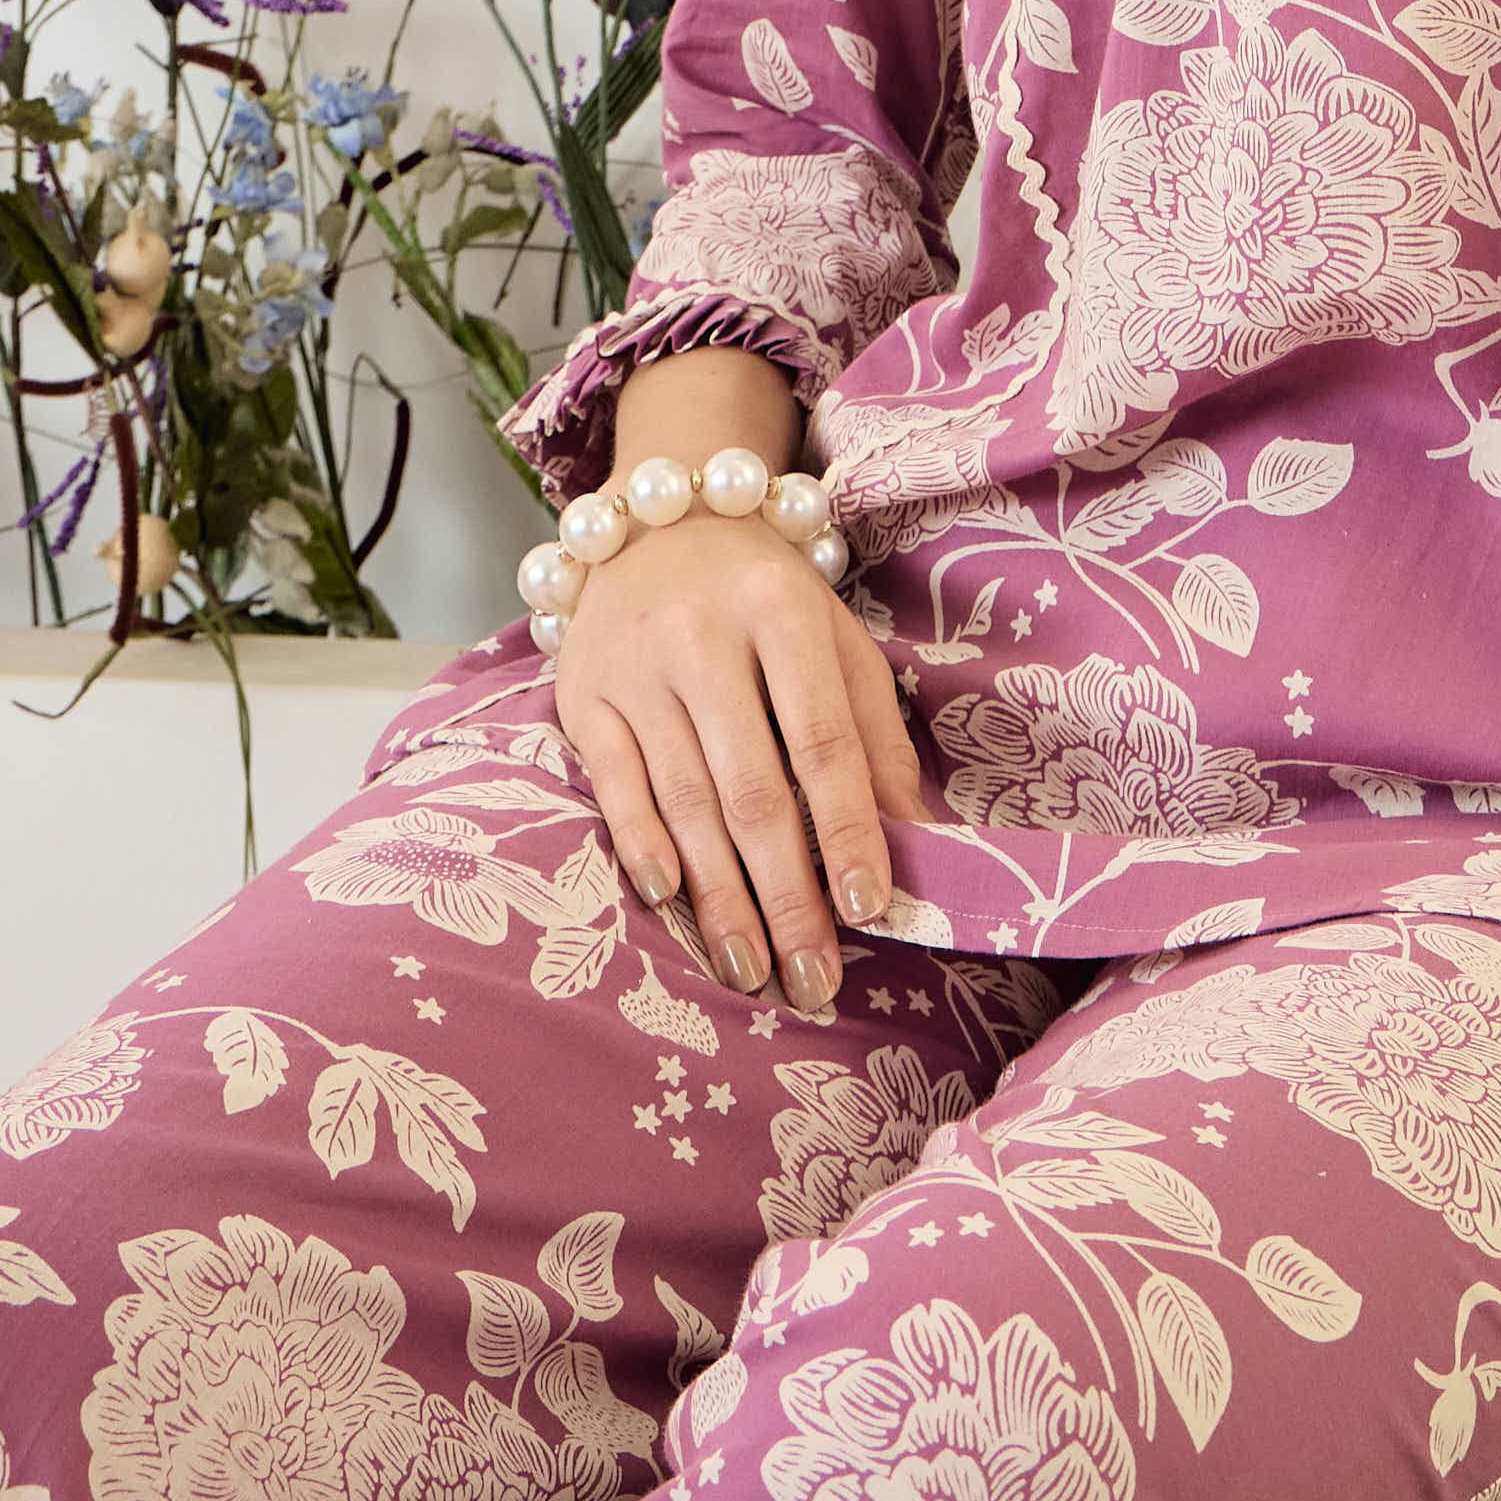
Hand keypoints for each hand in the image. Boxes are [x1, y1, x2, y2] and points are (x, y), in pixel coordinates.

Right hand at [552, 514, 929, 1014]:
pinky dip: (642, 846)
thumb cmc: (768, 599)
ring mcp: (636, 666)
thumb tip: (917, 838)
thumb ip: (875, 736)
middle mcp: (703, 636)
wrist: (663, 521)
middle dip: (787, 894)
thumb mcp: (838, 642)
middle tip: (813, 979)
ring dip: (720, 897)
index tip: (870, 910)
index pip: (822, 742)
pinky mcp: (582, 694)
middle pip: (752, 789)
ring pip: (685, 801)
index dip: (847, 830)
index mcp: (783, 612)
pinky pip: (613, 784)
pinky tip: (672, 902)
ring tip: (753, 969)